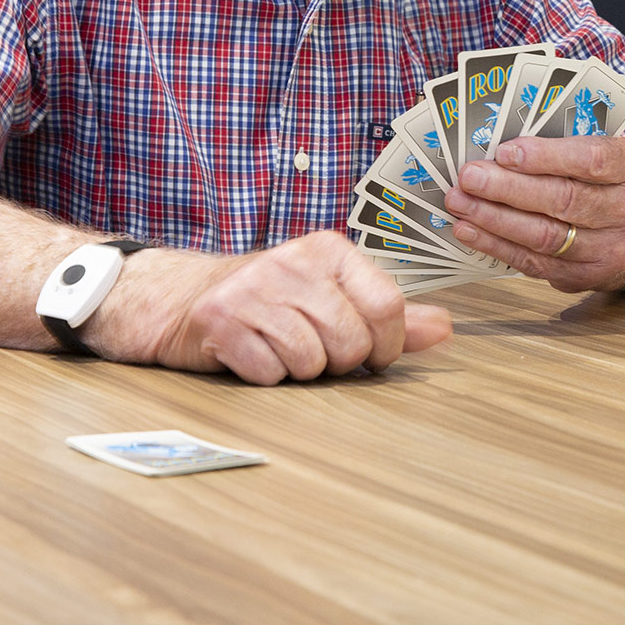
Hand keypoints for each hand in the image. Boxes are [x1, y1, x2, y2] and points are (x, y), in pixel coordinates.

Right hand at [145, 232, 451, 384]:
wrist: (181, 298)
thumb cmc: (268, 300)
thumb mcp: (330, 295)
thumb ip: (388, 313)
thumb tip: (443, 328)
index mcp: (328, 250)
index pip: (388, 305)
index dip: (387, 344)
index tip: (372, 353)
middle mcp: (293, 262)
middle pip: (352, 342)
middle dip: (337, 361)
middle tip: (311, 346)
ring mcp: (254, 289)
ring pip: (311, 362)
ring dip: (298, 369)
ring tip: (278, 346)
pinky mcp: (221, 320)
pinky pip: (269, 373)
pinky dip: (264, 375)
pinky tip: (251, 353)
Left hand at [444, 135, 624, 292]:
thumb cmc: (610, 179)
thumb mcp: (605, 149)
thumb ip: (564, 144)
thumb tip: (498, 146)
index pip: (593, 160)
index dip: (546, 156)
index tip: (505, 151)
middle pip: (565, 200)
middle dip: (509, 188)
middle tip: (470, 176)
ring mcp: (611, 250)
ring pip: (546, 236)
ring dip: (494, 218)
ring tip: (460, 202)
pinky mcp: (586, 277)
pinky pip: (535, 262)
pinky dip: (497, 245)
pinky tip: (470, 230)